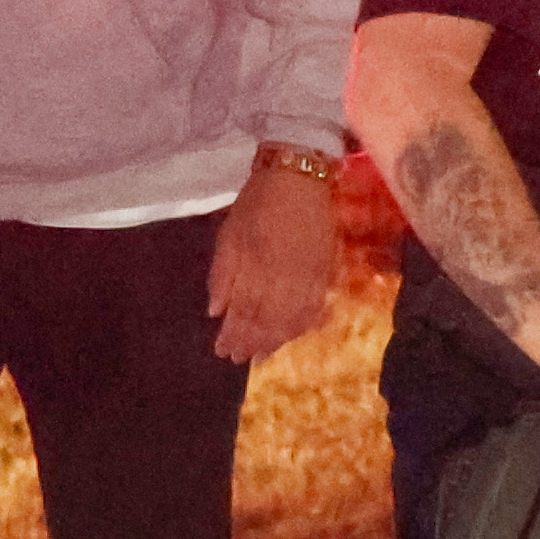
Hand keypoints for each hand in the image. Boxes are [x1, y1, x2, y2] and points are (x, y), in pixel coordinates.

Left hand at [205, 158, 337, 362]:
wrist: (299, 178)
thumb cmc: (257, 203)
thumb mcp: (229, 235)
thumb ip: (223, 275)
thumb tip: (216, 311)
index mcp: (254, 270)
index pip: (242, 314)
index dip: (233, 337)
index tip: (223, 352)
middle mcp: (281, 280)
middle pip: (267, 323)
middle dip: (252, 344)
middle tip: (241, 360)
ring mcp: (306, 278)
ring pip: (291, 320)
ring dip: (276, 341)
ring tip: (264, 355)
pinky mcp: (324, 272)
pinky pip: (315, 307)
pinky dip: (304, 324)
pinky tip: (296, 333)